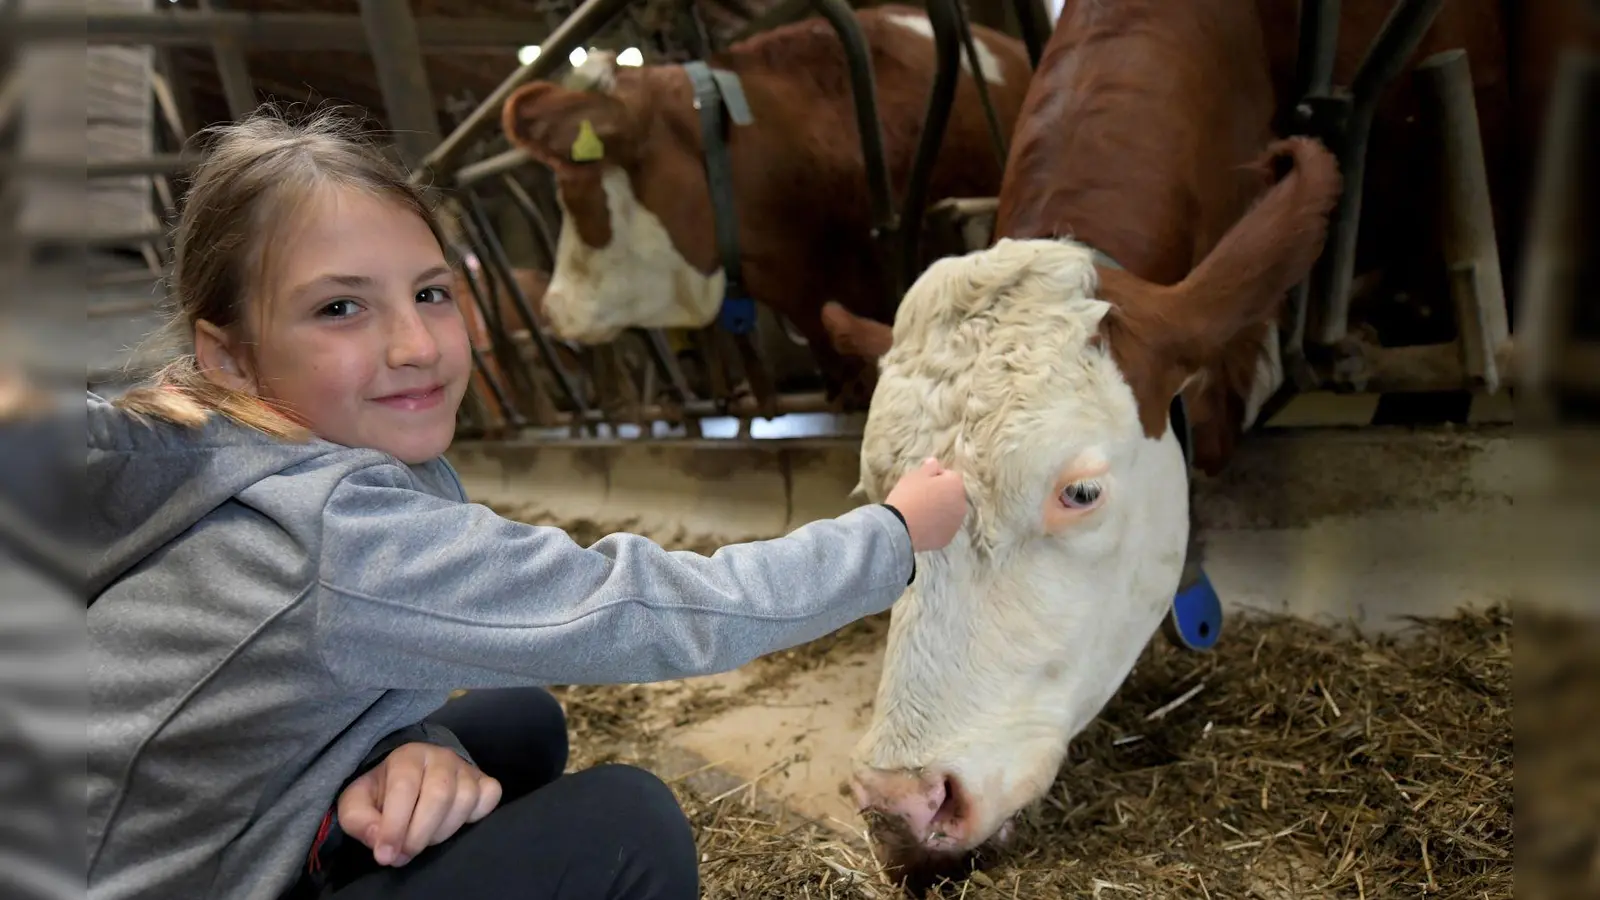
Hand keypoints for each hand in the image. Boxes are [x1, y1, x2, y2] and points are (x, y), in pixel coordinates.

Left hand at [336, 742, 502, 866]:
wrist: (409, 779)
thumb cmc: (382, 795)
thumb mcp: (357, 804)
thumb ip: (359, 820)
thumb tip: (379, 840)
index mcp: (407, 757)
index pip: (404, 788)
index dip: (395, 825)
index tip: (386, 854)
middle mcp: (441, 756)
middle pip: (439, 796)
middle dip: (419, 834)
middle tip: (404, 853)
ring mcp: (466, 768)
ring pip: (465, 800)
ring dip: (443, 831)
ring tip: (424, 838)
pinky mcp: (485, 781)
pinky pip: (489, 798)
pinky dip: (474, 817)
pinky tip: (453, 823)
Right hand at [884, 457, 967, 551]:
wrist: (899, 527)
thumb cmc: (908, 496)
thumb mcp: (915, 475)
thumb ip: (929, 467)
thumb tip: (935, 462)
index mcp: (956, 485)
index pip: (948, 475)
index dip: (934, 477)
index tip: (920, 483)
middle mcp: (961, 504)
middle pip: (951, 495)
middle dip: (940, 495)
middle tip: (921, 498)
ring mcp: (956, 523)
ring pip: (949, 512)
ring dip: (940, 511)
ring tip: (921, 514)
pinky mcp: (948, 538)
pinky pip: (943, 528)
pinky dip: (936, 526)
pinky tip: (922, 526)